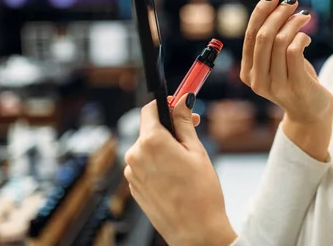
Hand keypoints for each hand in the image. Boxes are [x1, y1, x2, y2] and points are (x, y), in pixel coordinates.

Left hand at [124, 93, 236, 245]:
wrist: (195, 231)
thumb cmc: (200, 193)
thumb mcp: (196, 150)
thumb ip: (184, 123)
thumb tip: (182, 101)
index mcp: (150, 142)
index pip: (150, 109)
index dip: (166, 104)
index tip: (178, 104)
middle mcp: (135, 156)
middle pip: (149, 129)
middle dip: (169, 128)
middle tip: (191, 131)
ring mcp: (132, 174)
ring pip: (147, 148)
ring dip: (164, 147)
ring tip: (186, 161)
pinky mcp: (134, 187)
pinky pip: (145, 166)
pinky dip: (158, 164)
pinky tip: (176, 175)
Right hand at [241, 0, 332, 124]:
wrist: (311, 113)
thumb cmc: (295, 81)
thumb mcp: (277, 62)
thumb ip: (271, 41)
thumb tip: (275, 5)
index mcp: (248, 72)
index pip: (250, 35)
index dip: (261, 12)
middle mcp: (257, 80)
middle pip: (263, 36)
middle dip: (278, 13)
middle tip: (292, 1)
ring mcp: (275, 85)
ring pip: (280, 42)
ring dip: (293, 23)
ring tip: (304, 16)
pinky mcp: (296, 86)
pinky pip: (295, 51)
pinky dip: (301, 37)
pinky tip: (306, 36)